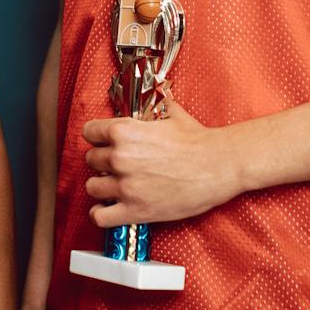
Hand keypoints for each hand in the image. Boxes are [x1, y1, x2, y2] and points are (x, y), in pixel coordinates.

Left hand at [81, 97, 241, 225]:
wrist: (220, 166)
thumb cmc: (199, 142)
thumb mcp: (172, 114)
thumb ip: (156, 104)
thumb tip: (156, 93)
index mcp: (124, 131)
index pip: (89, 132)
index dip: (97, 137)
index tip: (104, 142)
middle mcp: (119, 158)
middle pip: (91, 159)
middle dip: (102, 162)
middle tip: (118, 165)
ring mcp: (126, 186)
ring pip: (92, 187)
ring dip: (102, 186)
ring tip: (115, 186)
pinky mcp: (135, 210)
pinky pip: (100, 216)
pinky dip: (101, 214)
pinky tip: (110, 208)